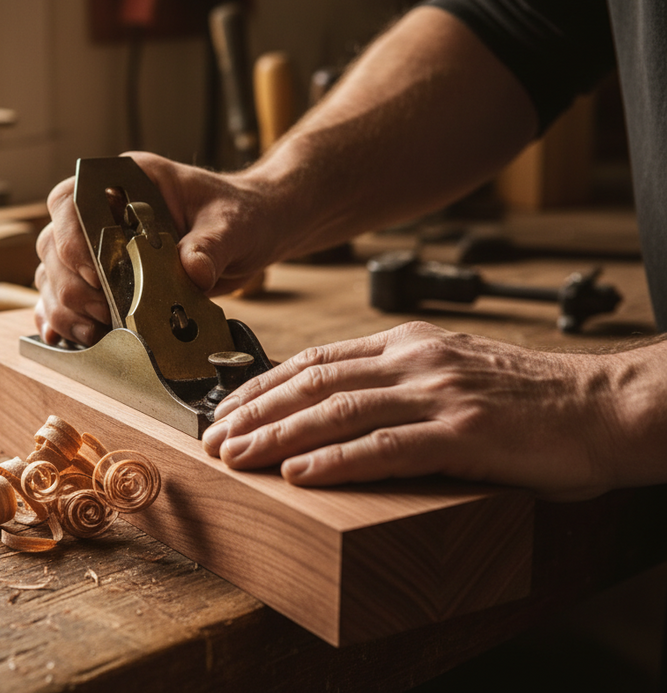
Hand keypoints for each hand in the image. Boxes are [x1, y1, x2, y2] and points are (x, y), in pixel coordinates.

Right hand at [34, 152, 295, 344]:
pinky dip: (64, 320)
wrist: (254, 231)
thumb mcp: (231, 226)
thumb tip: (193, 271)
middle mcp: (102, 211)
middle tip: (105, 313)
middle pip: (55, 245)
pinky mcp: (105, 279)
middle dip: (72, 286)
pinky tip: (71, 339)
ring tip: (97, 333)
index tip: (96, 273)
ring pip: (54, 275)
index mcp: (126, 182)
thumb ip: (210, 246)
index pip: (70, 201)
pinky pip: (66, 298)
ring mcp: (99, 246)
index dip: (72, 238)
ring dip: (67, 309)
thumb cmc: (241, 215)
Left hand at [201, 321, 642, 499]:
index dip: (263, 385)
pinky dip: (336, 462)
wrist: (607, 406)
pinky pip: (385, 447)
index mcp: (409, 345)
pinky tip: (299, 475)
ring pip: (337, 411)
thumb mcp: (455, 373)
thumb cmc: (531, 400)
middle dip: (255, 411)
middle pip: (312, 382)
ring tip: (237, 456)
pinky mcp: (464, 435)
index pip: (316, 360)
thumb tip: (340, 409)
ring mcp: (438, 395)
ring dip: (279, 436)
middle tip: (213, 438)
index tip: (226, 408)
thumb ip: (401, 383)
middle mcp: (415, 361)